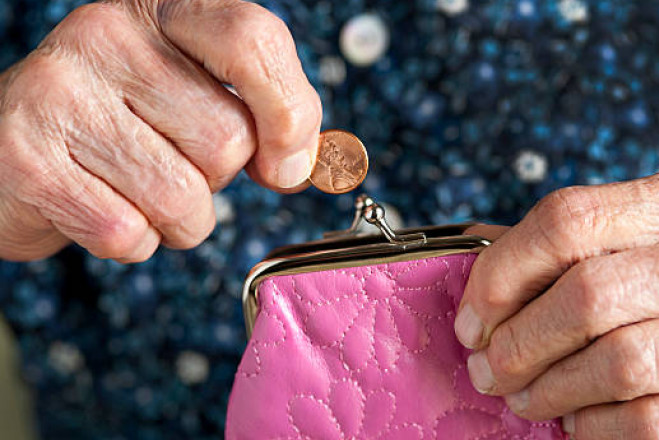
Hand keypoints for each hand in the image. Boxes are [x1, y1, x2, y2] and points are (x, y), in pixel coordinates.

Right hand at [0, 0, 320, 261]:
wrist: (13, 151)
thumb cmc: (122, 125)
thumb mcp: (193, 95)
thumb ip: (262, 114)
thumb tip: (300, 163)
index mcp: (161, 11)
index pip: (252, 40)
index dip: (288, 111)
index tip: (285, 162)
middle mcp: (105, 36)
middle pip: (227, 140)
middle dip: (216, 178)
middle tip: (170, 161)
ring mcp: (59, 94)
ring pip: (184, 197)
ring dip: (178, 219)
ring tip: (136, 189)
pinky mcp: (29, 160)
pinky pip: (130, 233)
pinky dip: (134, 240)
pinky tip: (103, 205)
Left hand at [457, 170, 658, 438]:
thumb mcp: (643, 245)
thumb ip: (569, 244)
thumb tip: (474, 249)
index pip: (570, 218)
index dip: (502, 272)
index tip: (472, 317)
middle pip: (588, 293)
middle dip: (518, 341)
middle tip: (488, 368)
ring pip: (617, 362)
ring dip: (549, 389)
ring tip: (524, 398)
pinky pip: (647, 421)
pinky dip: (593, 427)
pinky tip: (576, 420)